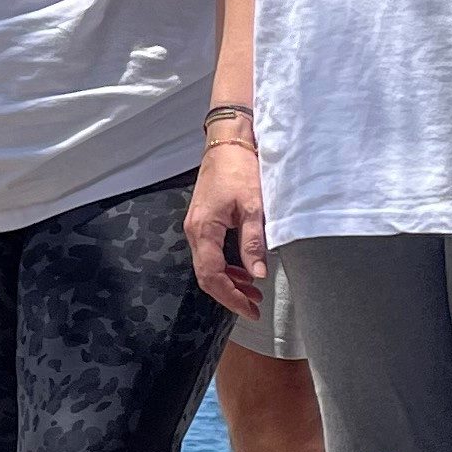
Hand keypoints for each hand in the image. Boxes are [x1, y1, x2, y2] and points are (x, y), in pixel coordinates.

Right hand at [185, 135, 266, 319]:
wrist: (227, 142)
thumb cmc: (239, 169)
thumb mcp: (253, 207)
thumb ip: (253, 242)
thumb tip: (258, 274)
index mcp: (203, 229)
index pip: (211, 275)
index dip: (230, 296)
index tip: (250, 309)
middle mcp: (194, 230)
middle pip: (206, 275)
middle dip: (229, 294)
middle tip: (254, 307)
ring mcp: (196, 226)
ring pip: (208, 265)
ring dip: (229, 282)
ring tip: (253, 292)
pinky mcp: (203, 221)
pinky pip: (210, 253)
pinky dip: (226, 267)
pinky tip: (244, 270)